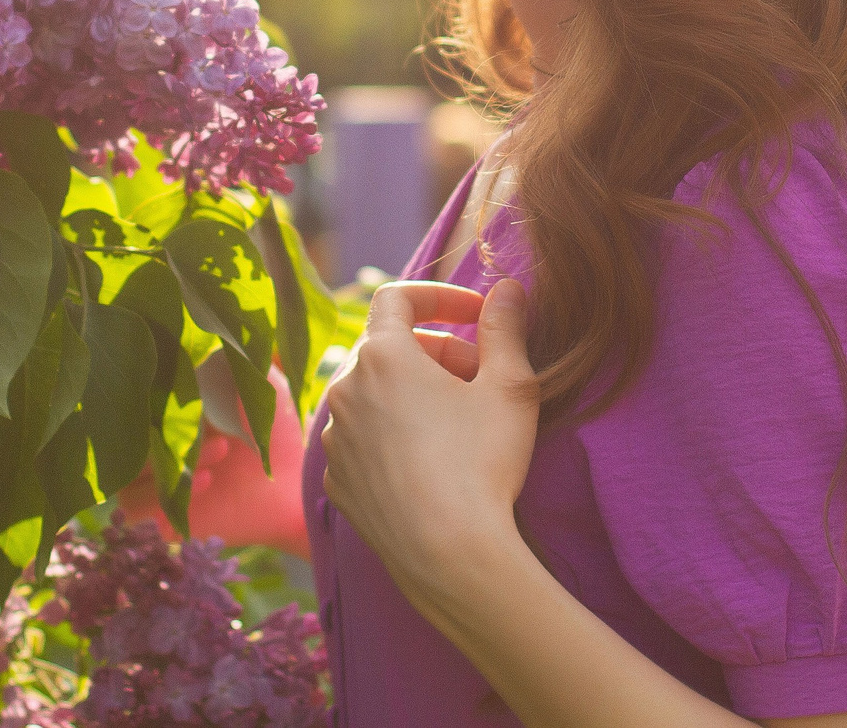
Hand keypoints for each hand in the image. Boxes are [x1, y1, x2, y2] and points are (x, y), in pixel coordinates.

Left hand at [319, 276, 539, 598]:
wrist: (450, 557)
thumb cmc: (482, 465)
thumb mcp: (510, 388)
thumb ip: (505, 328)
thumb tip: (508, 289)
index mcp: (382, 356)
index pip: (398, 297)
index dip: (440, 296)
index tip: (477, 313)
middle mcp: (345, 390)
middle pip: (389, 347)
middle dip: (437, 351)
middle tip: (480, 377)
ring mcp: (336, 439)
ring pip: (373, 394)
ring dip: (413, 393)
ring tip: (458, 422)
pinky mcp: (337, 481)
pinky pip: (364, 439)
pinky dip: (393, 434)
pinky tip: (432, 462)